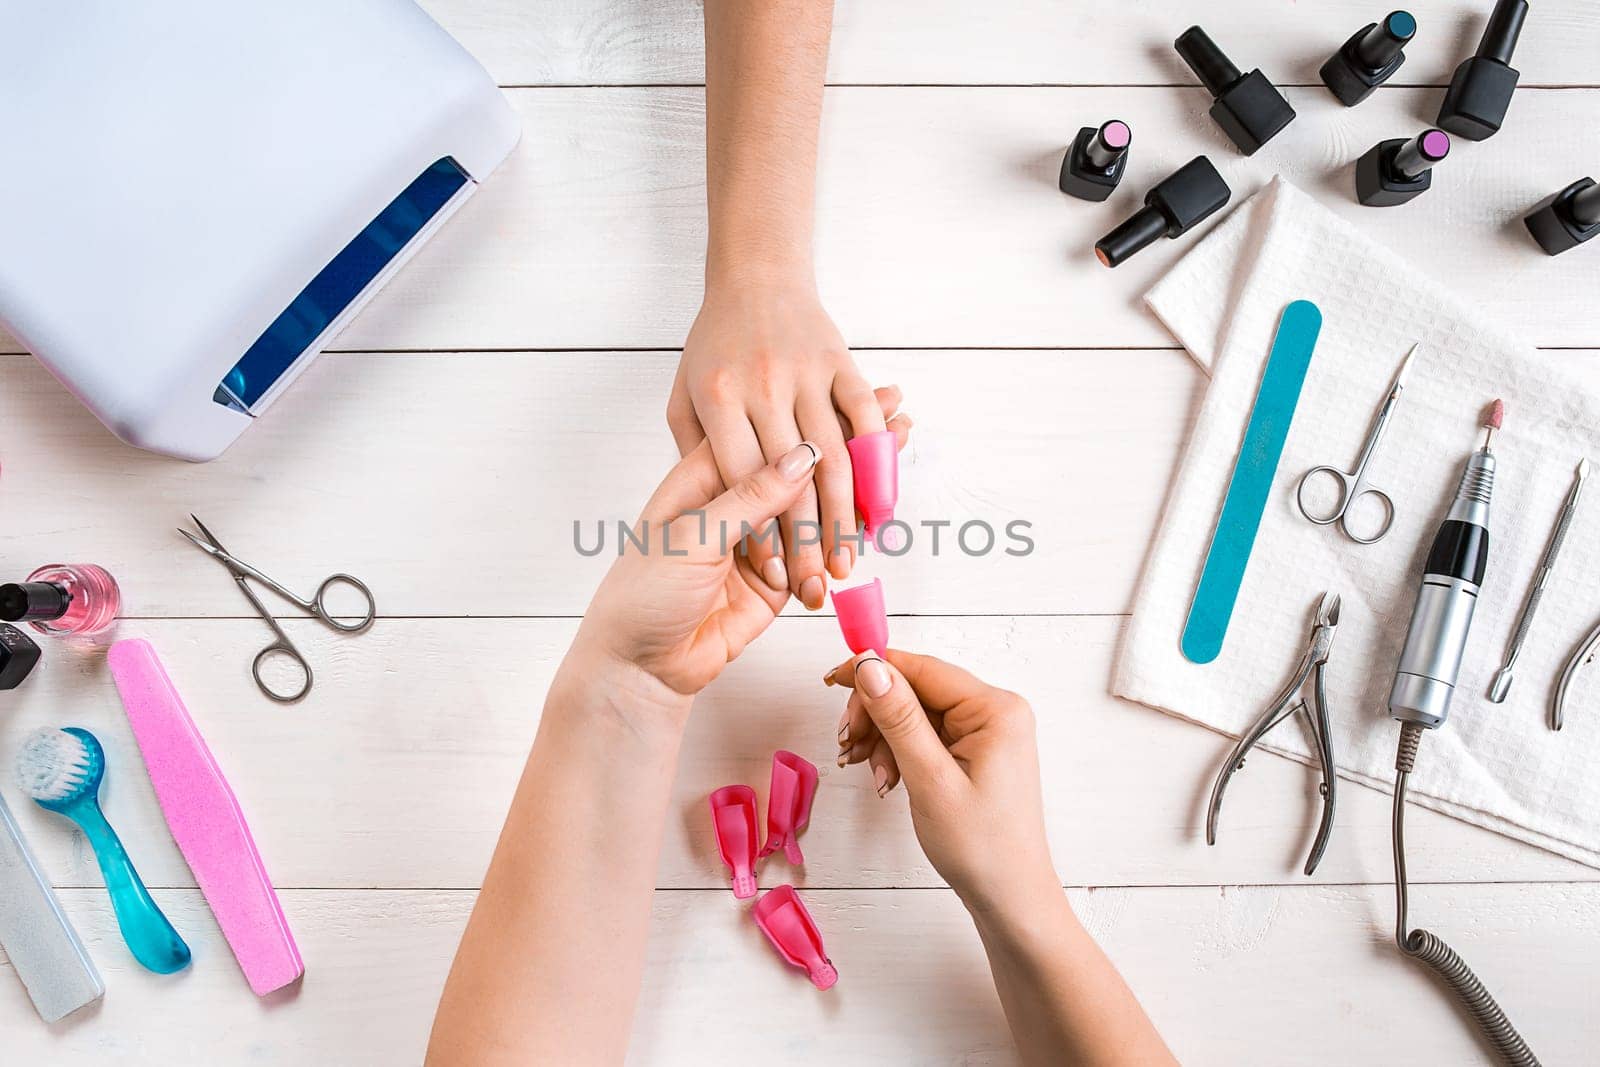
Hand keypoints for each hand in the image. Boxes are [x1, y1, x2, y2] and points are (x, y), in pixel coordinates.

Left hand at [569, 405, 911, 723]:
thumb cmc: (642, 593)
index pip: (768, 435)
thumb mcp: (691, 537)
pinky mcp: (777, 580)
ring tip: (900, 442)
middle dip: (848, 439)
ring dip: (858, 479)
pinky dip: (849, 534)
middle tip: (897, 410)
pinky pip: (820, 554)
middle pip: (801, 465)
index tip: (855, 392)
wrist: (637, 666)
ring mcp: (760, 540)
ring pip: (817, 506)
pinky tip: (881, 506)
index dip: (813, 414)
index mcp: (704, 477)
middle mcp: (735, 503)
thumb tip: (804, 458)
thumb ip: (748, 498)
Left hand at [668, 278, 906, 610]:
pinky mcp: (840, 362)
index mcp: (715, 398)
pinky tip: (883, 502)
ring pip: (832, 459)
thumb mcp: (682, 399)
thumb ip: (699, 450)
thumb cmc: (712, 343)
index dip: (759, 532)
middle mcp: (761, 384)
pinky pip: (863, 420)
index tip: (772, 575)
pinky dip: (878, 461)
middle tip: (821, 582)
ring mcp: (804, 372)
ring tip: (851, 558)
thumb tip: (723, 514)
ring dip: (846, 516)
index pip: (742, 483)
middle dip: (807, 540)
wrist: (754, 269)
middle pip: (790, 481)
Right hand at [827, 651, 1059, 912]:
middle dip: (875, 715)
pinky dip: (898, 752)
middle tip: (847, 745)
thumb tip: (870, 667)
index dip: (873, 670)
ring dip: (882, 738)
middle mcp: (995, 712)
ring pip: (914, 713)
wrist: (1008, 898)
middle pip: (916, 689)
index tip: (833, 679)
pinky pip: (924, 735)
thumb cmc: (981, 847)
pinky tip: (885, 778)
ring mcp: (985, 732)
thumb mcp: (930, 779)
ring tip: (871, 774)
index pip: (923, 668)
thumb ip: (899, 718)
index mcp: (996, 710)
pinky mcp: (974, 751)